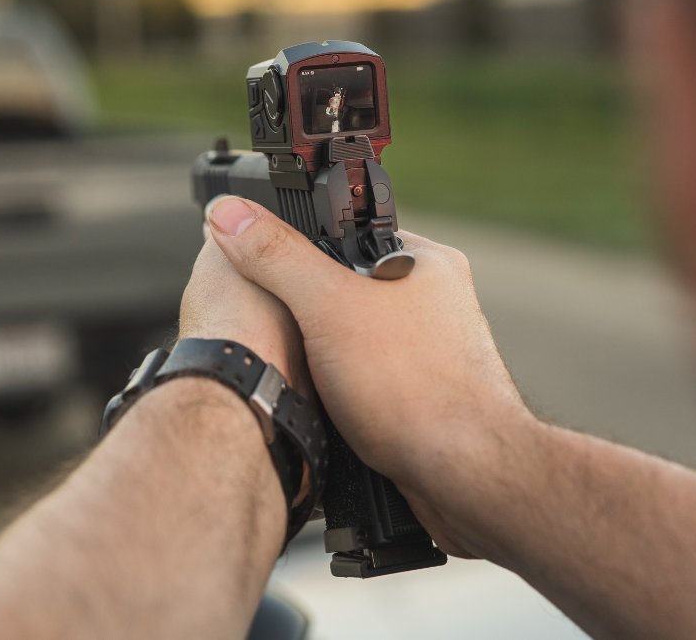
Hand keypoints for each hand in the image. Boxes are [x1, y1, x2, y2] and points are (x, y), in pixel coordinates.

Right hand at [202, 195, 535, 555]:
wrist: (466, 480)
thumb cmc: (414, 391)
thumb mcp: (326, 306)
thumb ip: (276, 256)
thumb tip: (229, 215)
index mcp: (423, 261)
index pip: (344, 232)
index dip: (296, 248)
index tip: (260, 267)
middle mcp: (434, 301)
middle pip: (343, 289)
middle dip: (306, 314)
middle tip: (279, 333)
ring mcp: (433, 351)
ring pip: (353, 341)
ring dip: (323, 360)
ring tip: (305, 377)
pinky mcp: (425, 396)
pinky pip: (368, 382)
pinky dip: (344, 395)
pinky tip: (331, 410)